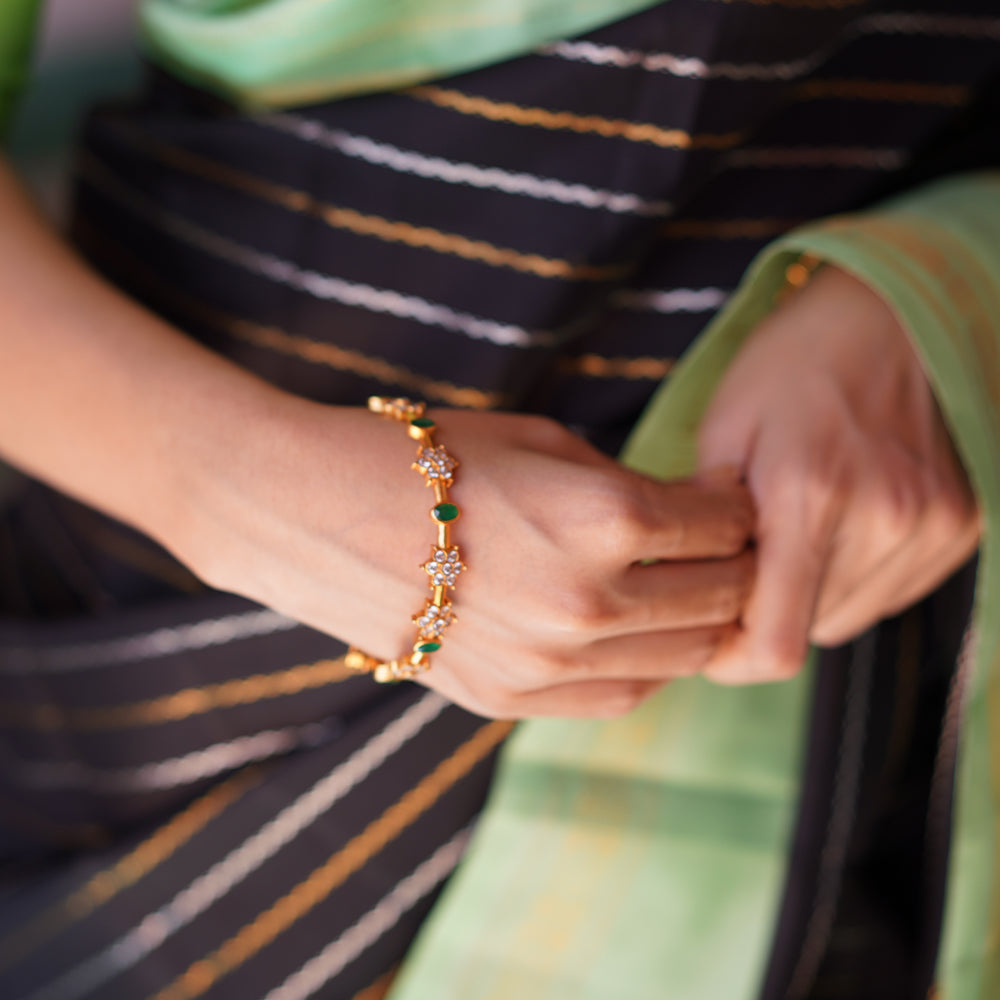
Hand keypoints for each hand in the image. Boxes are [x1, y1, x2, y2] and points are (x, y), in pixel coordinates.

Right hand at [172, 400, 754, 716]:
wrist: (311, 513)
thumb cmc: (425, 456)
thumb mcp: (541, 442)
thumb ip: (625, 487)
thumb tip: (685, 516)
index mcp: (605, 516)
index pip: (726, 523)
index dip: (739, 505)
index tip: (732, 498)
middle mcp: (590, 602)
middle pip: (721, 596)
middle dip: (738, 563)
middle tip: (730, 544)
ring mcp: (552, 664)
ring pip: (684, 658)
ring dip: (702, 620)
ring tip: (691, 589)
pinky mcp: (514, 700)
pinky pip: (622, 694)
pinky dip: (649, 663)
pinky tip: (638, 630)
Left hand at [697, 265, 979, 683]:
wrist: (887, 315)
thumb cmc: (791, 365)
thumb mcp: (723, 429)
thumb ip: (705, 520)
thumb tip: (685, 590)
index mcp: (811, 494)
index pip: (776, 643)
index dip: (731, 659)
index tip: (707, 637)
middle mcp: (884, 519)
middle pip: (807, 631)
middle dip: (762, 611)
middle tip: (740, 558)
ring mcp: (931, 526)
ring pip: (845, 617)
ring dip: (807, 595)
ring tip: (790, 529)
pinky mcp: (959, 527)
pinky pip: (886, 594)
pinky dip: (850, 578)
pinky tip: (835, 524)